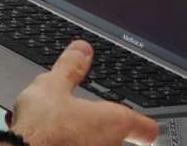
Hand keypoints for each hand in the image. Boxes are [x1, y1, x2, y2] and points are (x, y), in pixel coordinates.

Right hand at [10, 40, 158, 145]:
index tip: (143, 126)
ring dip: (82, 140)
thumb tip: (82, 50)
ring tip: (56, 131)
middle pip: (117, 140)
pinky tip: (43, 143)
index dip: (144, 125)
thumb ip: (70, 68)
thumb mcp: (52, 86)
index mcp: (113, 123)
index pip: (147, 129)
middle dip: (99, 130)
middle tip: (78, 120)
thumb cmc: (40, 131)